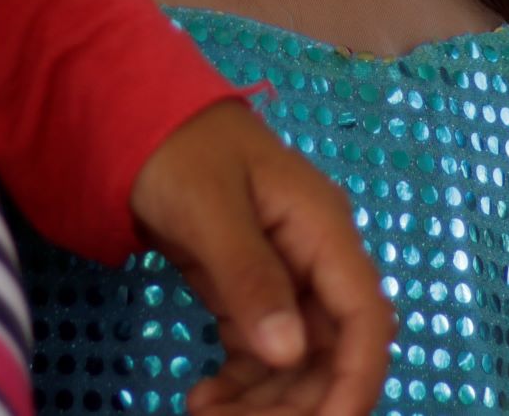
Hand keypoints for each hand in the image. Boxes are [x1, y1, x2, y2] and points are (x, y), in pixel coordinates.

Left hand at [129, 101, 391, 415]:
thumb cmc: (181, 150)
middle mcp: (316, 258)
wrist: (143, 122)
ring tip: (206, 415)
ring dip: (266, 400)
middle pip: (333, 350)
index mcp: (323, 229)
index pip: (365, 317)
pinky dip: (243, 384)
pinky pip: (265, 351)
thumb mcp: (210, 209)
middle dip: (298, 401)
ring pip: (299, 360)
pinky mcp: (254, 290)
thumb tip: (289, 351)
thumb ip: (250, 277)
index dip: (356, 379)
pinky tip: (204, 397)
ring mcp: (287, 276)